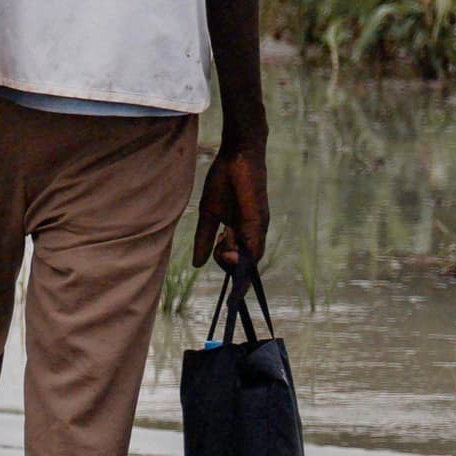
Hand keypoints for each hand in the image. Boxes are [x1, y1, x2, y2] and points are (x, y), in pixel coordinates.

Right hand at [196, 140, 267, 270]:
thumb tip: (196, 263)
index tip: (230, 299)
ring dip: (235, 263)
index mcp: (241, 231)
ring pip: (251, 259)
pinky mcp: (259, 219)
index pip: (240, 261)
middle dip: (231, 269)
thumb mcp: (209, 213)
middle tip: (218, 254)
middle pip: (245, 265)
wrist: (236, 156)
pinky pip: (255, 245)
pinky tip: (232, 253)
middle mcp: (252, 233)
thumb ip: (204, 238)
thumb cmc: (224, 180)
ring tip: (224, 253)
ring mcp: (258, 227)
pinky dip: (245, 256)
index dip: (235, 277)